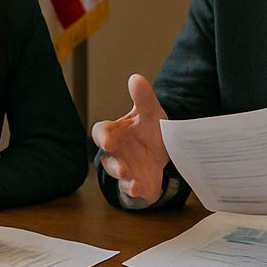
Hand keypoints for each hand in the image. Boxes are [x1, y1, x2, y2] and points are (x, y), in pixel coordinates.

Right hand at [92, 74, 168, 201]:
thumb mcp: (151, 112)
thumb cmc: (149, 130)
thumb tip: (135, 78)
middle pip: (107, 158)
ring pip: (116, 173)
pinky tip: (138, 187)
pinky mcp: (135, 183)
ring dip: (121, 175)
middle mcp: (117, 152)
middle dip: (112, 161)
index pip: (102, 132)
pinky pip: (129, 188)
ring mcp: (124, 168)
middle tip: (118, 163)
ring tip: (128, 174)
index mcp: (116, 132)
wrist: (165, 151)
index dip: (103, 136)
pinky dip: (133, 189)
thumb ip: (143, 98)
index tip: (108, 139)